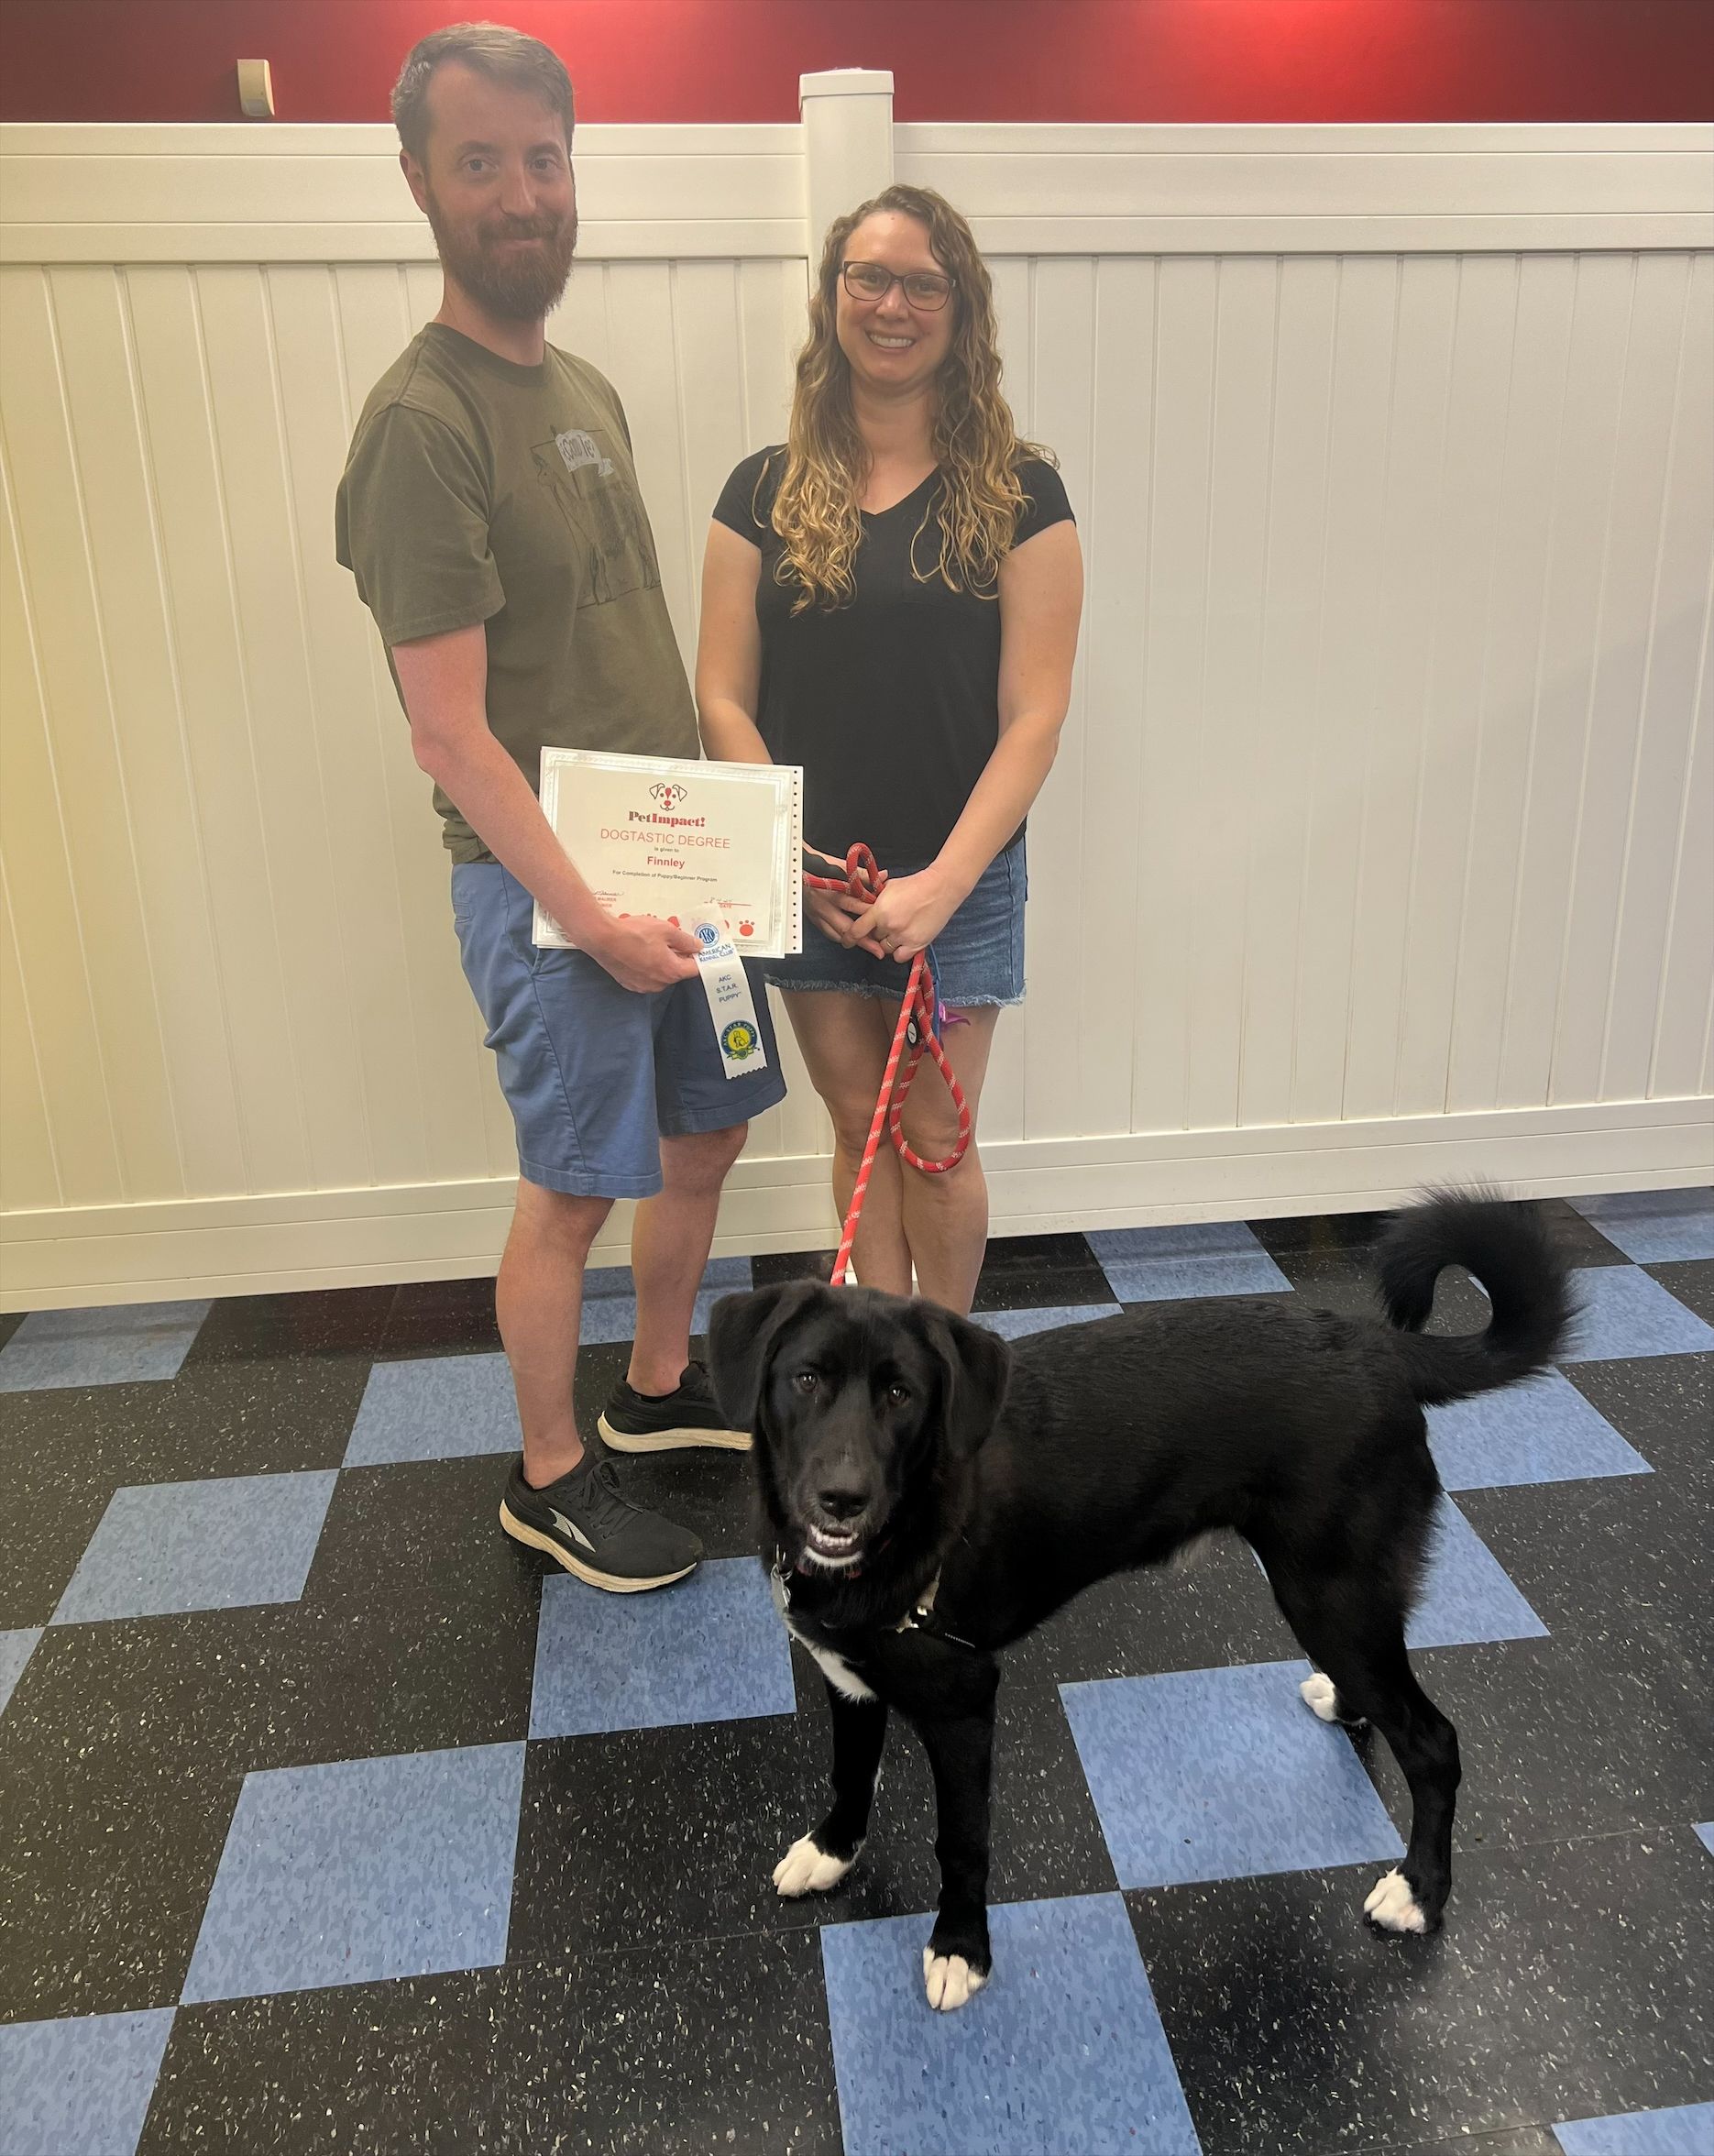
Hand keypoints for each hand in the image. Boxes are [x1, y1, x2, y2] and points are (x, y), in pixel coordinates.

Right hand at [585, 912, 701, 992]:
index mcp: (671, 972)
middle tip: (670, 939)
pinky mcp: (630, 984)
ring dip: (661, 962)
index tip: (695, 947)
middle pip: (677, 972)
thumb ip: (685, 940)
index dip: (696, 956)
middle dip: (677, 957)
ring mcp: (643, 986)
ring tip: (651, 943)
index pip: (694, 969)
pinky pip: (646, 977)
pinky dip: (647, 966)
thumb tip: (697, 946)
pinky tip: (639, 951)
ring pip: (661, 975)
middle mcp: (659, 984)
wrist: (602, 938)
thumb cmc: (634, 933)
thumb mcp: (666, 930)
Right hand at [804, 847, 886, 956]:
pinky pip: (828, 933)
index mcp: (829, 890)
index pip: (852, 903)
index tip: (884, 918)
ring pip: (836, 934)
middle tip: (878, 949)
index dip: (868, 911)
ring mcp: (816, 914)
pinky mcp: (812, 918)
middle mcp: (822, 906)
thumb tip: (883, 876)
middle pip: (845, 926)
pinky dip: (841, 938)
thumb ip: (860, 873)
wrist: (790, 868)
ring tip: (869, 949)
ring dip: (853, 942)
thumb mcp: (836, 865)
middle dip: (863, 939)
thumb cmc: (813, 864)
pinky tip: (851, 942)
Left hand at [850, 867, 961, 963]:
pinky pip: (899, 957)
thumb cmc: (915, 885)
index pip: (857, 930)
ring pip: (885, 948)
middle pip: (873, 938)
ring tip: (896, 931)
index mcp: (879, 910)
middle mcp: (889, 925)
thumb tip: (862, 904)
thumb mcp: (889, 887)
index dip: (849, 938)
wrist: (940, 888)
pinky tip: (903, 942)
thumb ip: (874, 898)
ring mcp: (903, 936)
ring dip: (887, 942)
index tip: (847, 942)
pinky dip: (899, 952)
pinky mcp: (916, 944)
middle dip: (876, 933)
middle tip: (885, 925)